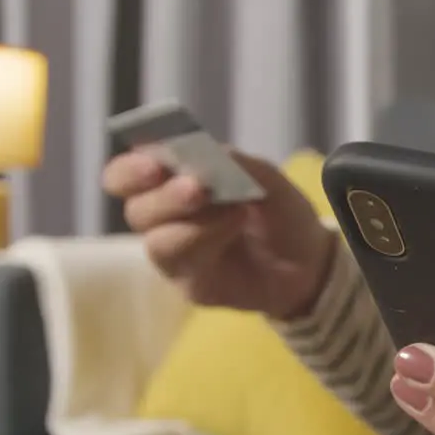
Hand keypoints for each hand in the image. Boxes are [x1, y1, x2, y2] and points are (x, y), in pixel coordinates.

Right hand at [102, 148, 336, 319]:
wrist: (309, 261)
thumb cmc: (278, 213)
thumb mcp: (265, 178)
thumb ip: (233, 162)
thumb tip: (202, 151)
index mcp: (168, 184)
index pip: (125, 176)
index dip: (131, 168)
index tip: (154, 160)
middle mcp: (163, 219)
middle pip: (135, 209)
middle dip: (164, 195)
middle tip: (196, 187)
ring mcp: (176, 254)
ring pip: (156, 240)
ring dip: (193, 221)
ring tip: (233, 208)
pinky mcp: (191, 284)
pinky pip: (185, 264)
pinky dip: (209, 239)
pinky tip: (236, 226)